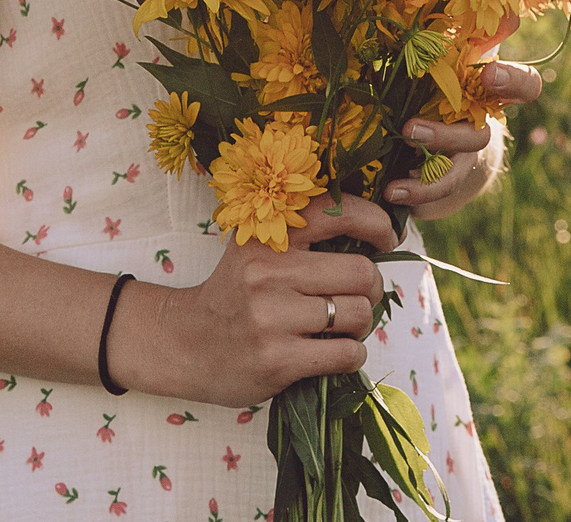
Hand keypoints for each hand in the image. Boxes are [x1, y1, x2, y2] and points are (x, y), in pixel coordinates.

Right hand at [111, 192, 396, 407]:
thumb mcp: (256, 250)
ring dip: (361, 325)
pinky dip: (352, 355)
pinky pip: (347, 354)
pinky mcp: (278, 359)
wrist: (183, 343)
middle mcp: (269, 271)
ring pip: (358, 315)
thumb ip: (303, 238)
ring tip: (341, 328)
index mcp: (267, 236)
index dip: (376, 223)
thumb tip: (376, 236)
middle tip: (360, 297)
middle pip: (361, 273)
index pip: (337, 210)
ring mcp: (272, 317)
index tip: (388, 239)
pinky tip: (333, 353)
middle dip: (372, 288)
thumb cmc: (234, 295)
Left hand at [381, 60, 543, 221]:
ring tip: (394, 182)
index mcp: (488, 93)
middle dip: (447, 135)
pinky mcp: (448, 187)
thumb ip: (458, 29)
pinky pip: (436, 195)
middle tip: (411, 129)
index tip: (490, 73)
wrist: (439, 143)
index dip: (513, 81)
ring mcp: (467, 161)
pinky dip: (414, 196)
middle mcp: (484, 128)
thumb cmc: (441, 85)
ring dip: (427, 176)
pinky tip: (389, 193)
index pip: (523, 86)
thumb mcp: (446, 55)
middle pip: (480, 136)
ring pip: (456, 171)